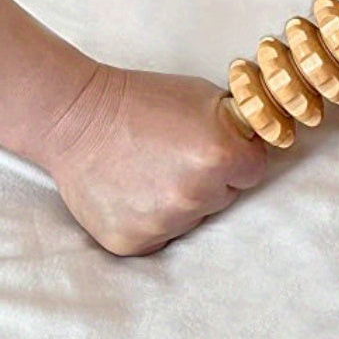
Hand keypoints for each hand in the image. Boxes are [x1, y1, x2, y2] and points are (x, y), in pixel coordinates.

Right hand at [43, 65, 267, 255]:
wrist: (77, 118)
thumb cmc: (141, 100)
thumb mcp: (204, 97)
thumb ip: (237, 125)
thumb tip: (260, 139)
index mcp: (220, 156)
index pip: (254, 171)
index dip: (238, 157)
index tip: (218, 148)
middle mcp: (196, 193)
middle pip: (226, 195)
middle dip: (212, 178)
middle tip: (178, 155)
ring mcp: (164, 222)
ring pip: (195, 216)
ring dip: (182, 199)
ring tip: (151, 169)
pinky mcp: (134, 242)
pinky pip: (163, 235)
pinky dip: (153, 218)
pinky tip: (136, 190)